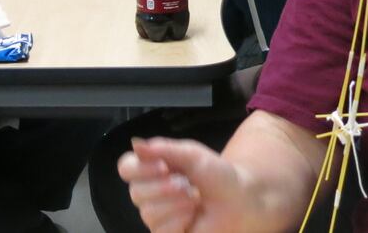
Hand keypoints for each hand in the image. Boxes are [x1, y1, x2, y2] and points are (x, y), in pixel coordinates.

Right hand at [118, 137, 248, 232]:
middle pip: (135, 192)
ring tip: (194, 200)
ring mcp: (159, 215)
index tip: (163, 167)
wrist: (241, 200)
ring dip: (175, 204)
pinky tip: (192, 216)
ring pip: (147, 213)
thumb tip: (136, 144)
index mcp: (154, 169)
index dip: (140, 168)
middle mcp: (152, 192)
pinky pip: (159, 230)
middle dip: (164, 188)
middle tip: (186, 185)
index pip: (126, 168)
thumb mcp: (193, 155)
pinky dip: (179, 220)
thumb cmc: (219, 175)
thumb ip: (164, 148)